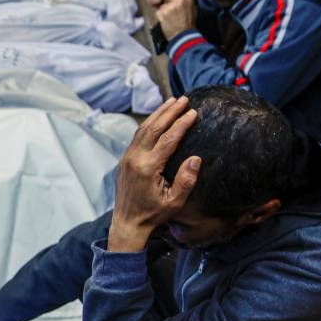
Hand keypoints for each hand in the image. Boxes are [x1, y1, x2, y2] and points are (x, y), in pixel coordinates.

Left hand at [108, 97, 201, 251]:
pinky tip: (158, 118)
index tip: (193, 112)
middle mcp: (135, 158)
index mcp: (148, 167)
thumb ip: (186, 180)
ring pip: (143, 129)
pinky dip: (149, 124)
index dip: (181, 123)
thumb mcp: (174, 201)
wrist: (127, 222)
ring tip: (172, 102)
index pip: (168, 138)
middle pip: (154, 127)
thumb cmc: (153, 214)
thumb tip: (196, 158)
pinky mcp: (125, 159)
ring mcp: (127, 157)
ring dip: (158, 114)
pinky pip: (137, 136)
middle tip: (184, 99)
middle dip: (170, 111)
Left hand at [155, 0, 195, 37]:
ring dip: (162, 6)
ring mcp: (170, 6)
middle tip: (169, 6)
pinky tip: (166, 20)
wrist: (183, 37)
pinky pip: (158, 9)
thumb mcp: (192, 6)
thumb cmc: (188, 23)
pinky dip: (160, 14)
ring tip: (169, 15)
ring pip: (161, 0)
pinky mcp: (163, 13)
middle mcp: (179, 0)